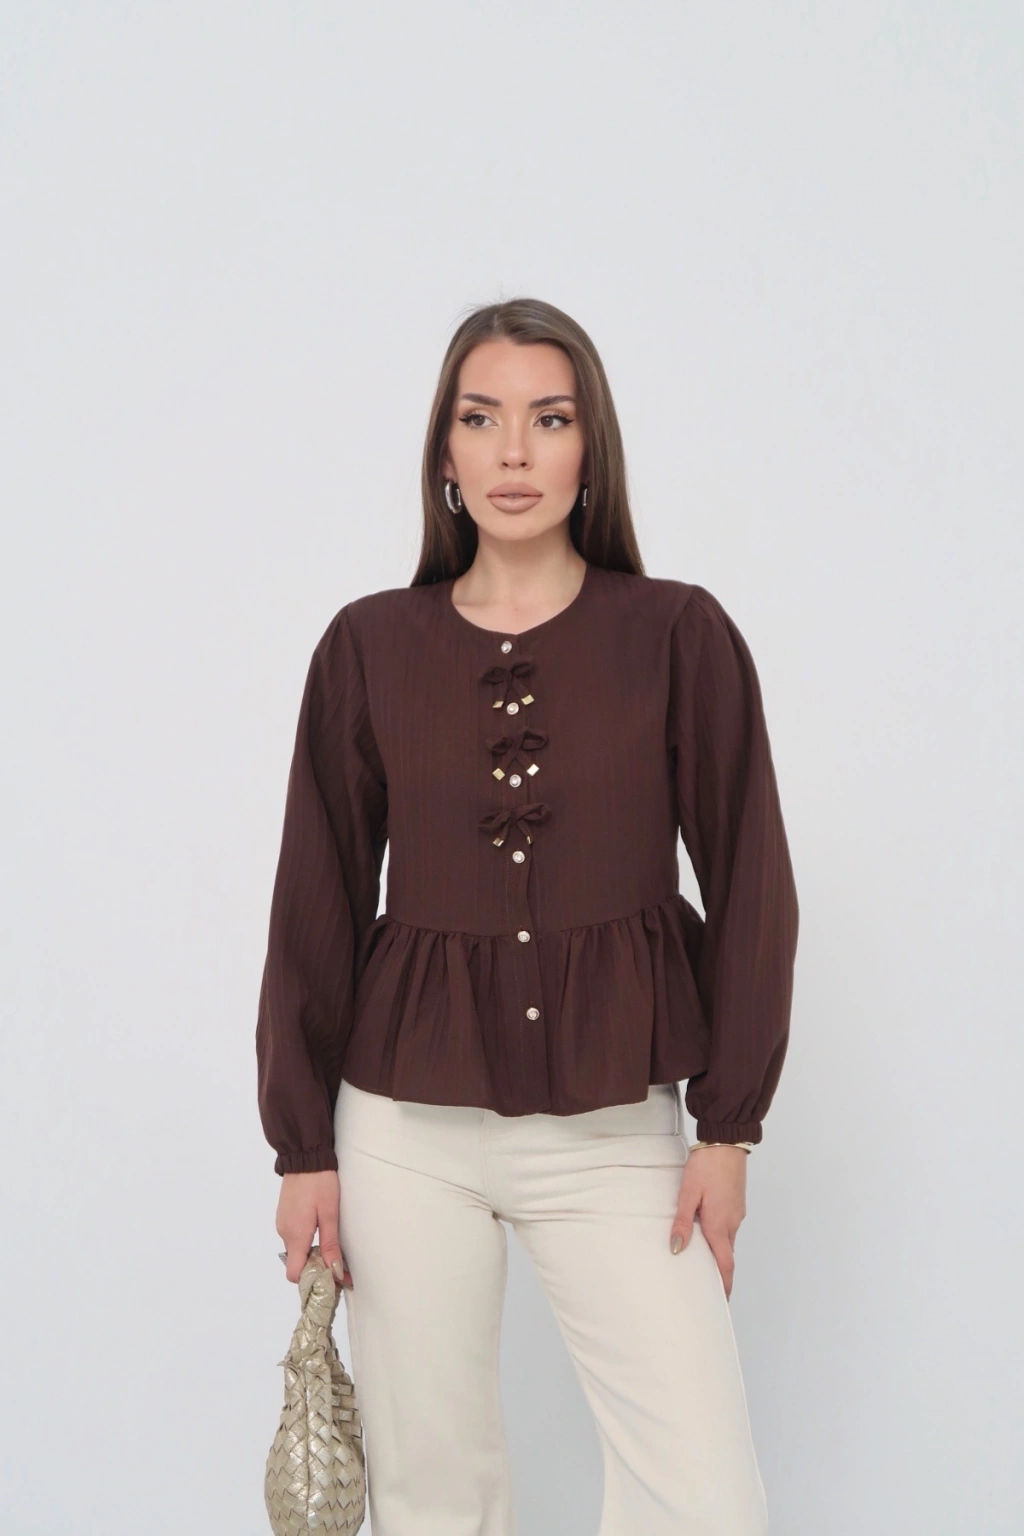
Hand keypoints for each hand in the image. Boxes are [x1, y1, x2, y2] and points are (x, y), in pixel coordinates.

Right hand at [276, 1169, 352, 1289]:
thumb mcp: (330, 1214)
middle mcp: (284, 1232)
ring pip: (296, 1250)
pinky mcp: (285, 1215)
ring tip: (331, 1247)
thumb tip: (335, 1272)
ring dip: (311, 1254)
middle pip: (296, 1263)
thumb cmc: (320, 1183)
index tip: (330, 1279)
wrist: (305, 1157)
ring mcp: (282, 1223)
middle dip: (315, 1268)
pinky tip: (320, 1231)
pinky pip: (294, 1236)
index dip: (311, 1280)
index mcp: (295, 1235)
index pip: (294, 1274)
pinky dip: (306, 1241)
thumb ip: (331, 1244)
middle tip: (338, 1265)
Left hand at [670, 1145, 747, 1299]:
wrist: (726, 1140)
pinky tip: (705, 1231)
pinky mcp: (736, 1202)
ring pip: (728, 1239)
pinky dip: (720, 1235)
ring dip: (718, 1252)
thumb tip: (676, 1249)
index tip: (720, 1301)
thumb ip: (682, 1222)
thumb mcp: (688, 1193)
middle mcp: (732, 1222)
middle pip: (727, 1255)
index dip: (724, 1285)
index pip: (725, 1265)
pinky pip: (729, 1226)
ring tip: (701, 1260)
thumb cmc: (706, 1165)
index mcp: (720, 1224)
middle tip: (706, 1286)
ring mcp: (737, 1212)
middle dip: (719, 1272)